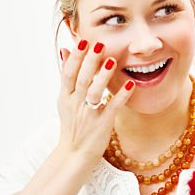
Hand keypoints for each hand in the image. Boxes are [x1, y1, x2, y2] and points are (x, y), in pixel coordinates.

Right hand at [55, 39, 134, 164]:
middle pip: (81, 79)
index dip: (75, 57)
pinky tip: (130, 84)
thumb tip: (65, 50)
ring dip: (103, 76)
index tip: (83, 41)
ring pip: (94, 93)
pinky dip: (121, 96)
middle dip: (89, 61)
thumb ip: (67, 75)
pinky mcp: (102, 125)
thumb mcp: (65, 99)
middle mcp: (75, 104)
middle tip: (99, 44)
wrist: (74, 154)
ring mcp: (88, 115)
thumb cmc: (73, 124)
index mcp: (66, 97)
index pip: (68, 73)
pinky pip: (112, 108)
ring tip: (111, 60)